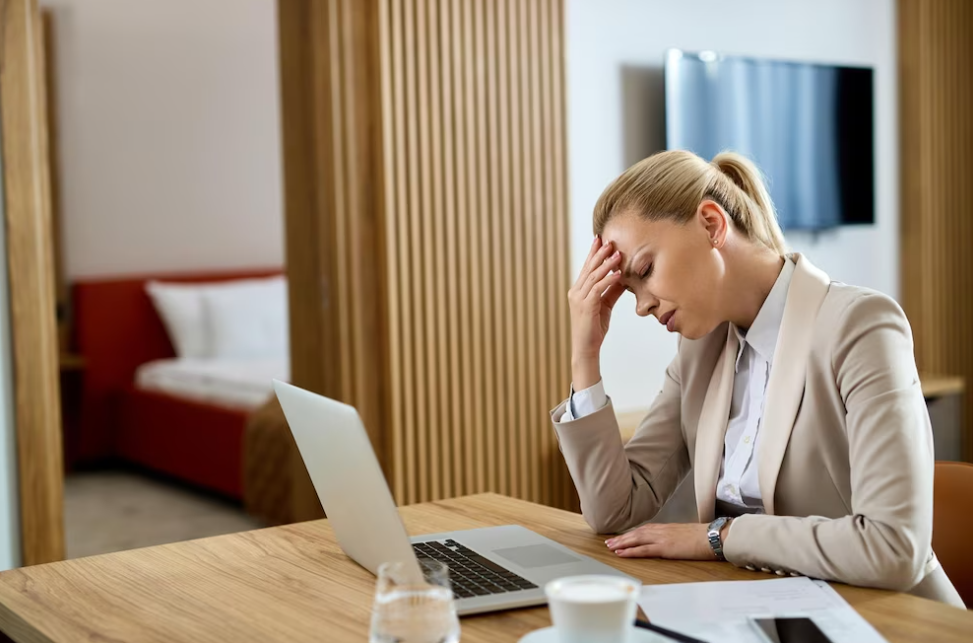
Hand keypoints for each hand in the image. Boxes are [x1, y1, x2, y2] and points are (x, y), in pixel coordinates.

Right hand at [568, 237, 624, 388]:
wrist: (586, 348)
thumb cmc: (594, 329)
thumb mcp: (605, 305)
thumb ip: (611, 291)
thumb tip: (621, 277)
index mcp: (578, 290)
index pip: (587, 268)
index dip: (593, 253)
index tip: (600, 240)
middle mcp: (576, 292)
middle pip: (588, 268)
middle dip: (599, 254)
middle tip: (609, 241)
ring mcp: (579, 299)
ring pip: (593, 276)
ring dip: (606, 264)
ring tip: (617, 254)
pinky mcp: (585, 306)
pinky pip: (597, 289)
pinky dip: (608, 280)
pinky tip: (618, 274)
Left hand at [604, 523, 715, 560]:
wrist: (713, 536)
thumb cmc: (703, 536)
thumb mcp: (685, 534)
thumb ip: (674, 536)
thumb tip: (670, 541)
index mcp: (666, 527)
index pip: (643, 529)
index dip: (631, 533)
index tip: (621, 537)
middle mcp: (661, 530)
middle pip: (636, 533)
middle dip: (621, 538)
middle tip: (608, 543)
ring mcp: (662, 538)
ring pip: (636, 539)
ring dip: (622, 543)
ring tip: (610, 547)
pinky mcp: (664, 548)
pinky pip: (643, 549)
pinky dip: (630, 551)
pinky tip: (621, 553)